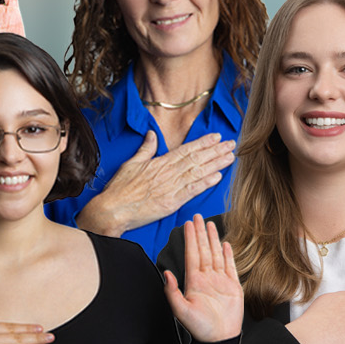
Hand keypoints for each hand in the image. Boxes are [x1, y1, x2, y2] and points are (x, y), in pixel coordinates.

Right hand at [76, 132, 233, 236]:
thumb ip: (146, 149)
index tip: (216, 137)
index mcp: (159, 162)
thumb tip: (152, 134)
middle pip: (196, 159)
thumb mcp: (131, 163)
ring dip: (215, 164)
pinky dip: (205, 183)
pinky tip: (217, 177)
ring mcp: (171, 187)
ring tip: (230, 157)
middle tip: (231, 144)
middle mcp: (167, 172)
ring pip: (197, 172)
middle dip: (215, 150)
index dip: (203, 143)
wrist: (113, 209)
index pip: (185, 149)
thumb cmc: (119, 188)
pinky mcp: (171, 201)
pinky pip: (192, 190)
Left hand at [161, 217, 242, 341]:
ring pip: (216, 255)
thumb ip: (172, 292)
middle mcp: (206, 278)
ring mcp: (220, 281)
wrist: (219, 340)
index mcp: (194, 281)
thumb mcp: (181, 311)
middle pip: (203, 250)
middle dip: (200, 233)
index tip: (188, 224)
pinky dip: (228, 255)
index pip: (192, 254)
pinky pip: (231, 267)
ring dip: (213, 240)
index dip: (190, 239)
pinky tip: (225, 243)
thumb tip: (166, 274)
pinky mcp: (233, 287)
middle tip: (197, 216)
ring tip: (210, 224)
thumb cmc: (199, 328)